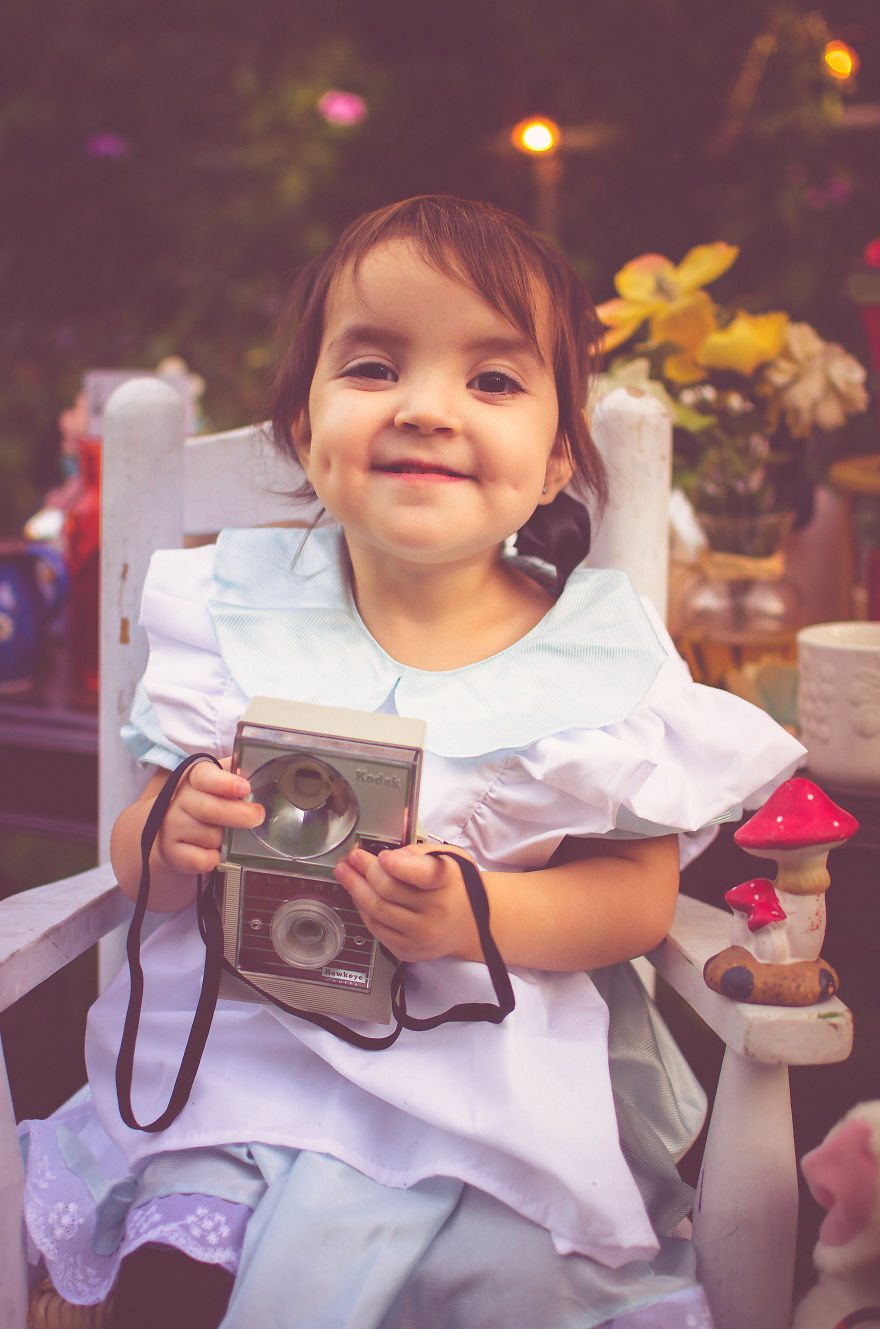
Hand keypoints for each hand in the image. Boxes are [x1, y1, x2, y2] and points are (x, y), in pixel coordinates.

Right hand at [154, 757, 264, 876]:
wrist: (168, 826)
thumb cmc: (202, 801)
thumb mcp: (216, 779)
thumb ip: (235, 772)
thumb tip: (256, 767)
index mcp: (193, 778)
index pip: (205, 777)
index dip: (225, 783)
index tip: (245, 788)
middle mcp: (178, 800)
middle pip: (210, 809)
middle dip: (239, 815)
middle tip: (257, 817)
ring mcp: (171, 826)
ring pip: (209, 836)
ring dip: (224, 839)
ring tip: (221, 833)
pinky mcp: (170, 851)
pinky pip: (201, 860)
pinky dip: (212, 859)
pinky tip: (211, 851)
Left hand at [333, 841, 479, 962]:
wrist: (471, 924)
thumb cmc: (456, 886)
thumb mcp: (449, 858)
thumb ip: (419, 853)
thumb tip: (390, 856)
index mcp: (448, 883)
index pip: (421, 874)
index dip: (396, 864)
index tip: (381, 855)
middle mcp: (436, 912)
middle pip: (389, 890)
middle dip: (365, 870)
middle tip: (353, 858)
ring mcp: (421, 935)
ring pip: (377, 910)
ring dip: (355, 888)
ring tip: (346, 873)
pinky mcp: (408, 949)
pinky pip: (376, 929)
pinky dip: (362, 909)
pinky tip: (358, 895)